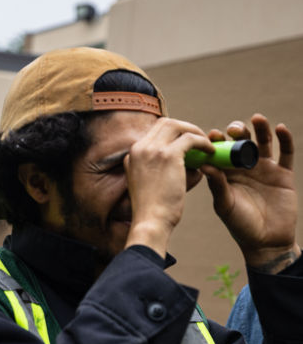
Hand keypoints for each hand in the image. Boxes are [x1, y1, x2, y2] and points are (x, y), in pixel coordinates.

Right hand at [125, 118, 213, 257]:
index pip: (154, 132)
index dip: (173, 134)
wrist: (150, 221)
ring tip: (207, 145)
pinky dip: (203, 142)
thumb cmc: (153, 209)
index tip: (186, 143)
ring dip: (195, 132)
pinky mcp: (167, 155)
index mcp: (132, 155)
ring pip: (178, 125)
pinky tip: (211, 151)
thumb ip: (167, 170)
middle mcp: (139, 148)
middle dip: (185, 127)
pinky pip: (190, 138)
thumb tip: (196, 164)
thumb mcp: (150, 184)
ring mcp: (152, 150)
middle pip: (165, 123)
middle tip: (199, 140)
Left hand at [203, 115, 299, 272]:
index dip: (216, 142)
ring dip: (260, 129)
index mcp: (227, 174)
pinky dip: (284, 139)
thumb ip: (217, 185)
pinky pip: (285, 153)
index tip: (210, 135)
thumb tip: (204, 165)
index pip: (220, 152)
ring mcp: (265, 169)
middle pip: (241, 143)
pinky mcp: (283, 174)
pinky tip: (280, 128)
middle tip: (232, 129)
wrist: (266, 241)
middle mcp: (245, 168)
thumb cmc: (240, 224)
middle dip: (237, 132)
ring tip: (256, 119)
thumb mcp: (225, 204)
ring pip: (262, 143)